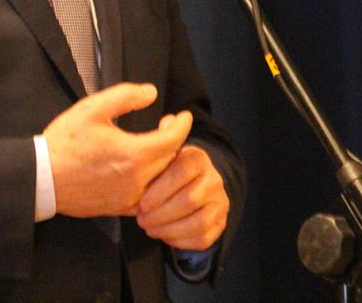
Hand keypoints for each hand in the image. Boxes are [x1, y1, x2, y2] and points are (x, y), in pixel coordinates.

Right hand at [43, 83, 193, 217]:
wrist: (43, 178)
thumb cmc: (65, 142)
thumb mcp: (92, 108)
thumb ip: (125, 96)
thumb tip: (151, 93)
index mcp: (134, 154)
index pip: (173, 139)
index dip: (181, 124)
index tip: (183, 116)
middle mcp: (138, 180)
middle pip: (172, 160)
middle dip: (174, 140)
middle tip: (165, 126)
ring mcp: (131, 198)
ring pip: (163, 181)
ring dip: (166, 162)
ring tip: (156, 146)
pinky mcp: (122, 208)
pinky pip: (150, 197)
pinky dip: (154, 183)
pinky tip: (143, 170)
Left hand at [135, 113, 228, 250]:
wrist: (192, 186)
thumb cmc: (168, 169)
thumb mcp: (164, 153)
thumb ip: (163, 138)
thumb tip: (169, 120)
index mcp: (198, 158)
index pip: (182, 172)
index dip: (161, 190)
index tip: (142, 203)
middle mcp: (214, 179)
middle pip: (189, 200)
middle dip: (161, 213)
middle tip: (141, 219)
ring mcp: (220, 203)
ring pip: (197, 222)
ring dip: (169, 229)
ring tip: (149, 228)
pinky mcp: (221, 223)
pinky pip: (203, 238)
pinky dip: (181, 240)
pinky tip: (163, 236)